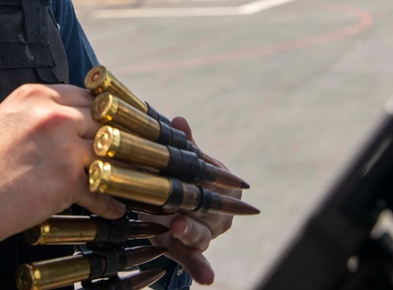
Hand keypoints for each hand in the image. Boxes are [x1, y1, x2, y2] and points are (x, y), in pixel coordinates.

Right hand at [0, 83, 125, 269]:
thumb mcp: (10, 119)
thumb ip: (44, 114)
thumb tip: (80, 122)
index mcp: (38, 94)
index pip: (91, 96)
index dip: (109, 114)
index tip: (125, 127)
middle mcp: (52, 113)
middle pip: (107, 120)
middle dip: (123, 139)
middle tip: (140, 153)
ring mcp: (62, 143)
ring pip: (111, 151)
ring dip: (125, 168)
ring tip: (135, 179)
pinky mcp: (67, 177)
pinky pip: (102, 188)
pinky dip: (110, 202)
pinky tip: (115, 207)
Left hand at [140, 117, 238, 284]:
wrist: (168, 206)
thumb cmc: (178, 178)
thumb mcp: (181, 161)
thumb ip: (183, 144)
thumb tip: (180, 119)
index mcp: (224, 183)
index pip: (213, 177)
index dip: (201, 175)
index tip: (188, 169)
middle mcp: (222, 211)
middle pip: (206, 206)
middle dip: (191, 203)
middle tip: (176, 199)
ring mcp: (209, 233)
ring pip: (201, 233)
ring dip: (190, 231)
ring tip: (177, 227)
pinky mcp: (192, 252)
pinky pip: (199, 261)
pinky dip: (203, 270)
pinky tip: (207, 277)